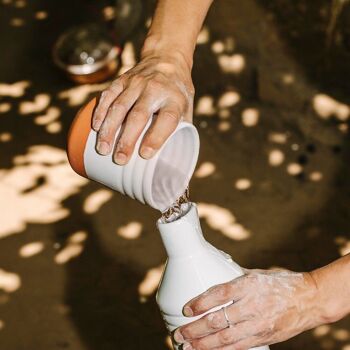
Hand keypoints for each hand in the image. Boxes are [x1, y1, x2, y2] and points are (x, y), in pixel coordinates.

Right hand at [92, 50, 193, 164]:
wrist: (166, 57)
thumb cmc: (177, 92)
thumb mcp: (186, 108)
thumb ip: (180, 129)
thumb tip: (171, 159)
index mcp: (175, 99)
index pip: (167, 119)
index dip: (156, 137)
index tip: (145, 155)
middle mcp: (155, 89)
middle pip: (139, 116)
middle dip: (127, 139)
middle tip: (120, 159)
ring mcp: (136, 83)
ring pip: (119, 107)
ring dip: (109, 130)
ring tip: (103, 149)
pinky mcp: (122, 80)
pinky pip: (108, 95)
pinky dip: (100, 112)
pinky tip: (95, 127)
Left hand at [174, 269, 321, 349]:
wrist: (309, 299)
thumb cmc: (281, 283)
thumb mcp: (256, 274)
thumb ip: (235, 279)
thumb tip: (215, 278)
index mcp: (248, 284)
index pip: (218, 294)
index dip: (200, 303)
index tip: (186, 309)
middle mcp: (252, 304)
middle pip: (217, 320)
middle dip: (195, 330)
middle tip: (179, 334)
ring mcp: (259, 324)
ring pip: (225, 338)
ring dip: (203, 344)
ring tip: (187, 346)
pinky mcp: (264, 337)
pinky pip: (239, 347)